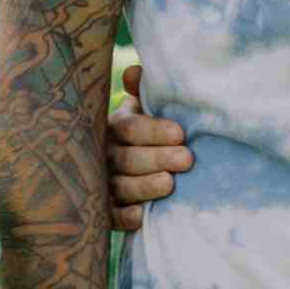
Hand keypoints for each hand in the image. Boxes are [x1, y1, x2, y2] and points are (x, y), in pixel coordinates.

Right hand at [106, 61, 193, 234]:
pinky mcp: (105, 212)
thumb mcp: (145, 109)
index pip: (130, 127)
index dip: (154, 130)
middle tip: (186, 159)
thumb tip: (136, 71)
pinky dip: (125, 217)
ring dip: (144, 186)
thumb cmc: (148, 132)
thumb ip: (144, 91)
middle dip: (157, 158)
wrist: (133, 166)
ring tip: (170, 184)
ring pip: (120, 186)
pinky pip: (111, 216)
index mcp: (115, 126)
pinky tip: (142, 215)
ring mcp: (103, 183)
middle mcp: (104, 155)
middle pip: (127, 158)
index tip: (181, 133)